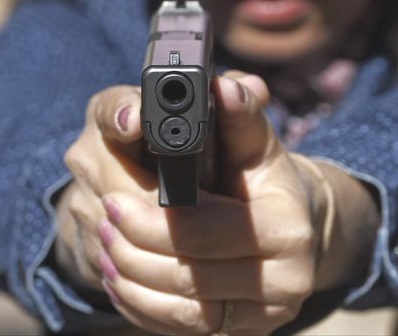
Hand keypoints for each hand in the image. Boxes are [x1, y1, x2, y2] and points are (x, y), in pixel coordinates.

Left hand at [58, 71, 379, 334]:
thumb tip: (227, 86)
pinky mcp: (239, 332)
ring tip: (103, 245)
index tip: (113, 198)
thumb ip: (238, 115)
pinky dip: (140, 303)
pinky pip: (178, 327)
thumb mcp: (257, 143)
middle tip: (101, 218)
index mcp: (287, 229)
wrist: (296, 231)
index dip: (153, 218)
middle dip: (132, 246)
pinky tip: (119, 277)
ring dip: (129, 276)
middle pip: (186, 273)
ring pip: (177, 306)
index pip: (204, 231)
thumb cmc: (266, 180)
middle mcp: (285, 281)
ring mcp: (263, 315)